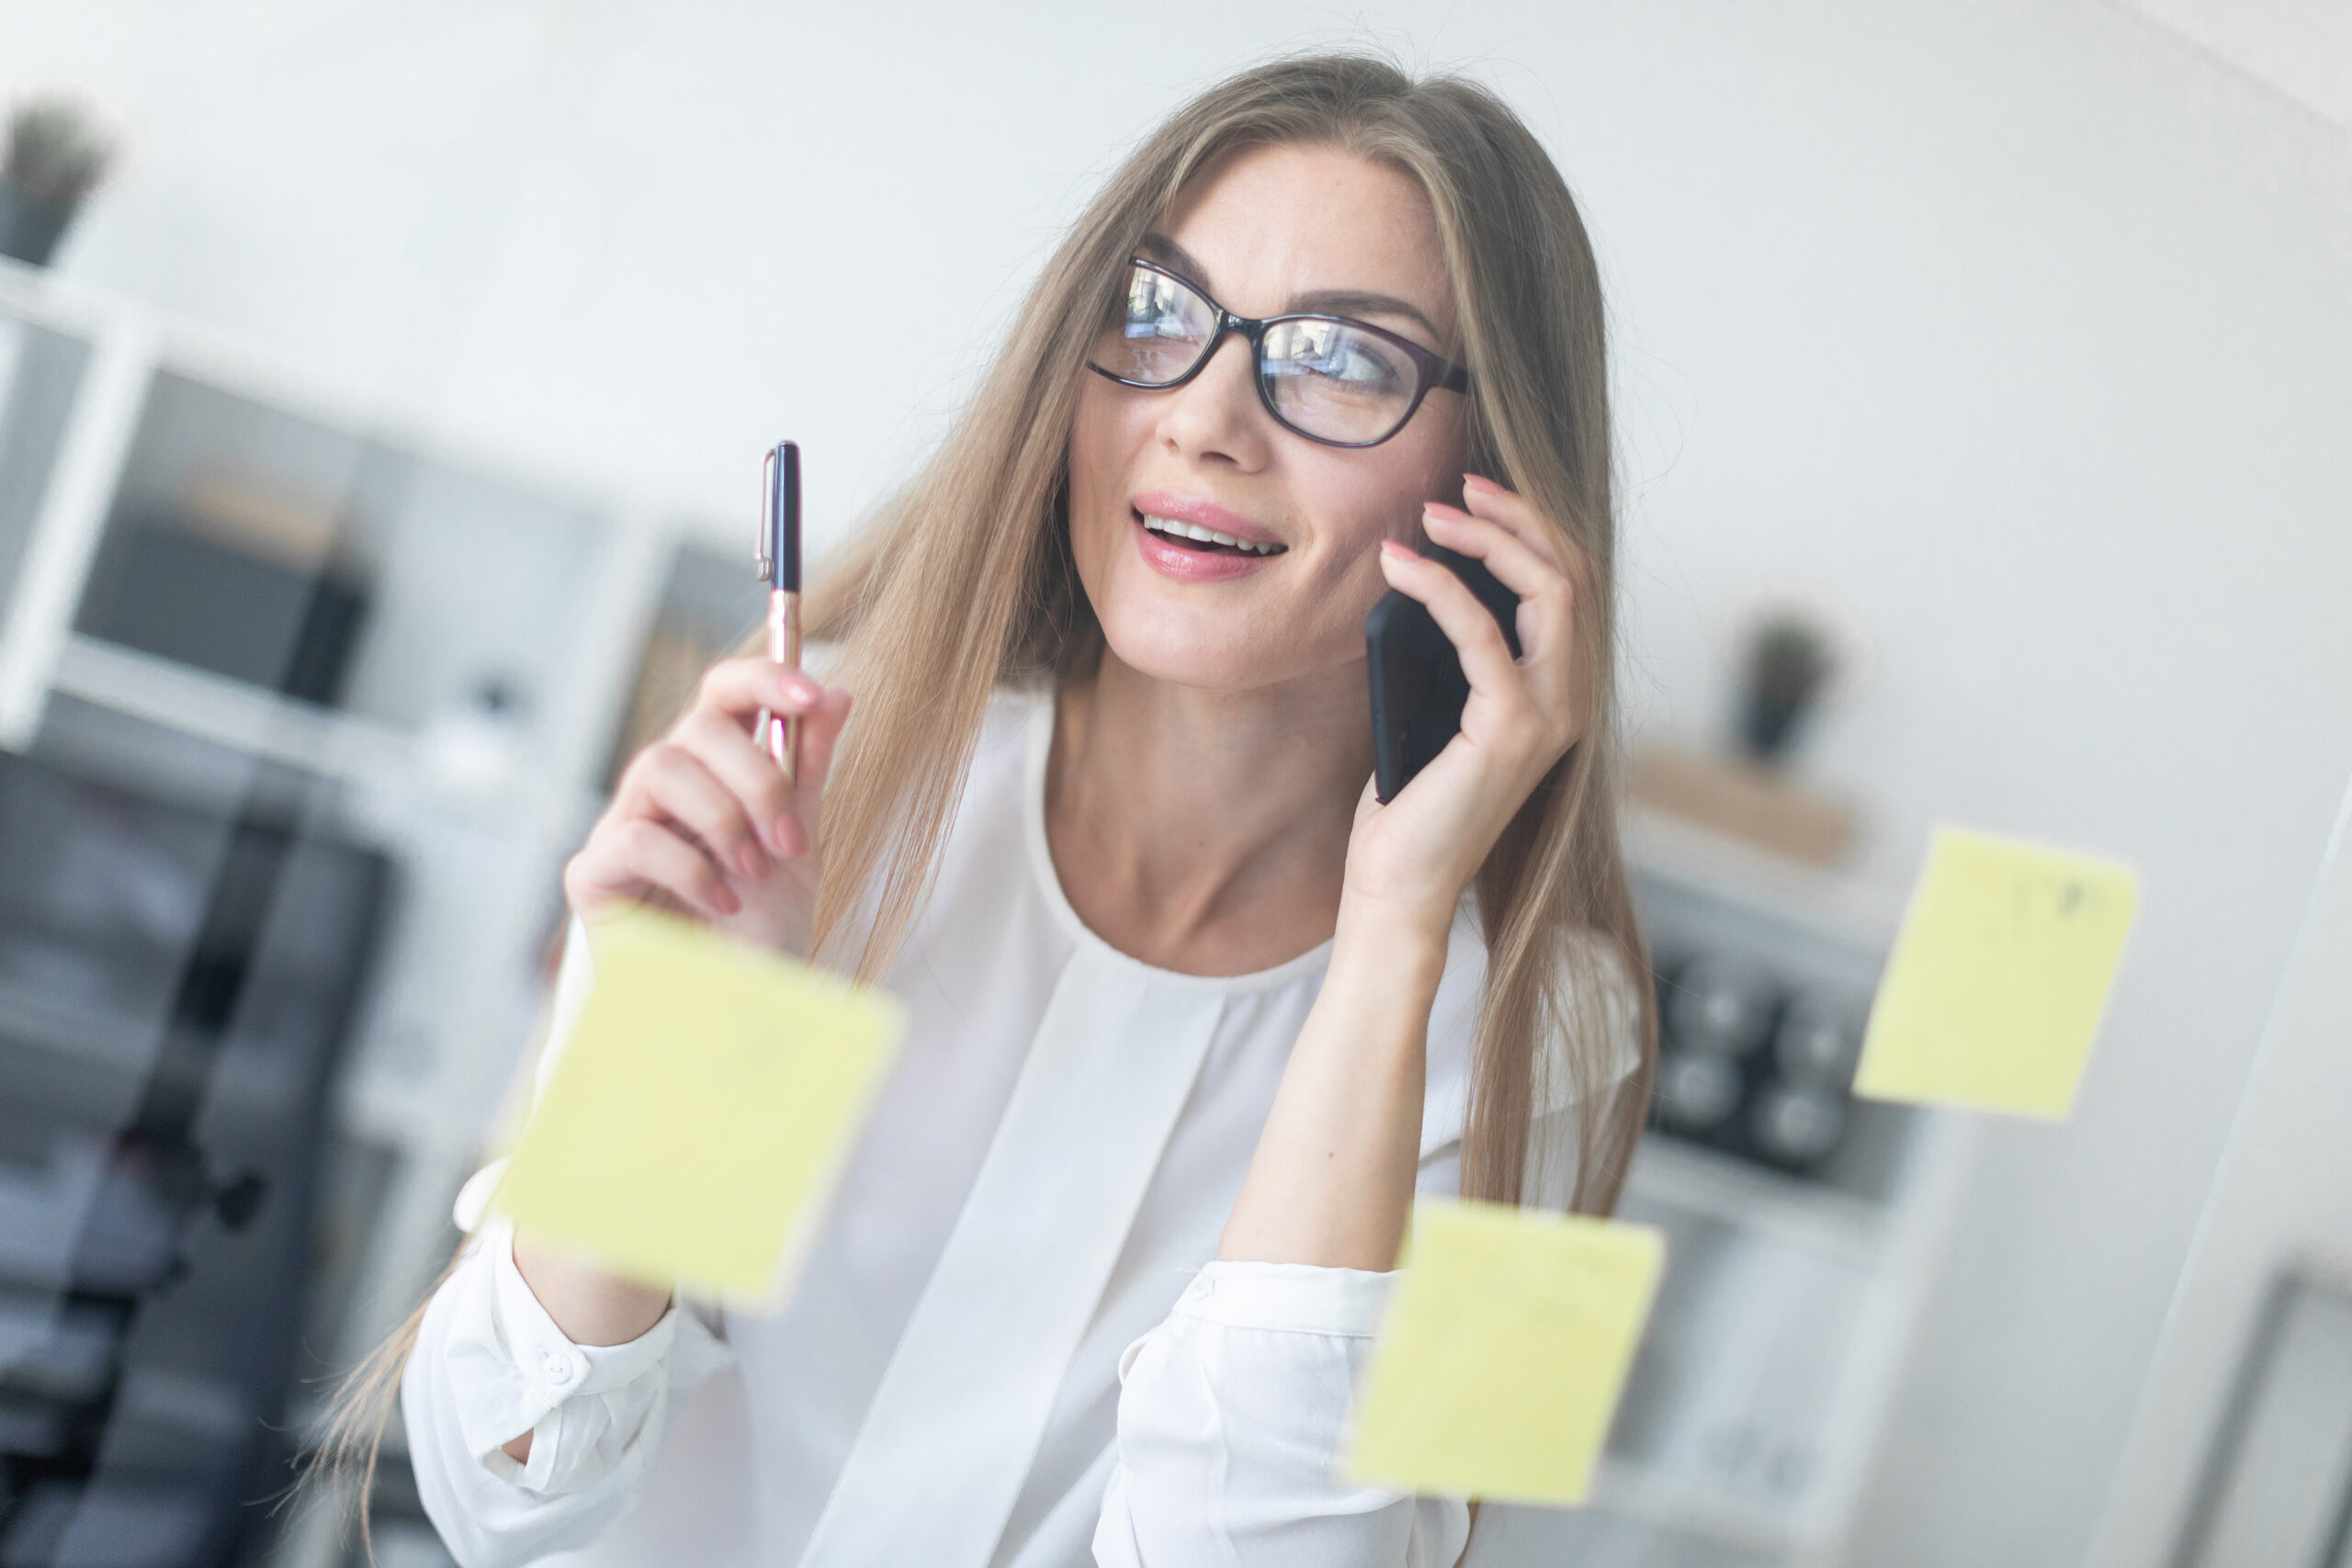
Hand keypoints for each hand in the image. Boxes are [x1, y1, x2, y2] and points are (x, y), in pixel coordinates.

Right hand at [562, 657, 852, 956]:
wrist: (734, 1014)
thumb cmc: (760, 932)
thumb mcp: (801, 845)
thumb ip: (809, 770)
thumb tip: (837, 694)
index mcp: (714, 771)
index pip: (723, 695)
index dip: (762, 678)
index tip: (811, 692)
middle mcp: (664, 789)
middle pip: (696, 727)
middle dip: (757, 779)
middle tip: (790, 841)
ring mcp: (623, 827)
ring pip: (660, 767)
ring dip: (724, 820)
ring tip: (753, 874)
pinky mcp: (593, 875)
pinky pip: (634, 838)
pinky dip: (690, 868)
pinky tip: (721, 903)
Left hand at [1342, 474, 1593, 934]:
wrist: (1400, 881)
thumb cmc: (1410, 800)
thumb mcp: (1436, 704)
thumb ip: (1454, 651)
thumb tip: (1427, 574)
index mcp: (1559, 691)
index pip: (1568, 585)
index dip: (1528, 529)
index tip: (1472, 498)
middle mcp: (1570, 699)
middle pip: (1570, 573)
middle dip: (1517, 518)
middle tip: (1458, 488)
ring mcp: (1549, 715)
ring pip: (1548, 590)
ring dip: (1488, 540)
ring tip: (1430, 514)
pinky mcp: (1511, 728)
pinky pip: (1484, 633)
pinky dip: (1443, 588)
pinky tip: (1402, 566)